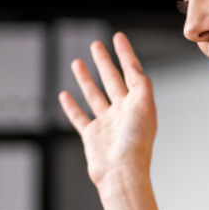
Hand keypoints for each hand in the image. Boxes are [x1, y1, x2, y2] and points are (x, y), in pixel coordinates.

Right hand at [58, 32, 156, 193]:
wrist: (121, 172)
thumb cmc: (135, 142)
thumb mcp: (143, 104)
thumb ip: (140, 82)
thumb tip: (133, 65)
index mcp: (139, 104)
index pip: (132, 72)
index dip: (125, 54)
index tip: (117, 37)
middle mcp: (123, 112)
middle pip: (112, 80)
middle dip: (105, 62)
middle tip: (96, 45)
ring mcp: (107, 124)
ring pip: (94, 95)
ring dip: (86, 79)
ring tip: (77, 62)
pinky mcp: (92, 136)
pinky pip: (79, 117)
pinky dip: (71, 106)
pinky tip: (65, 94)